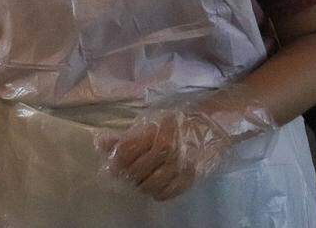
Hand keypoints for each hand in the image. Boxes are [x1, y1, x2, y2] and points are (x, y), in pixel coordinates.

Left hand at [97, 111, 231, 201]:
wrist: (212, 124)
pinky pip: (167, 194)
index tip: (112, 163)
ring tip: (138, 179)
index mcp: (156, 132)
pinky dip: (156, 193)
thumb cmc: (177, 120)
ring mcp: (181, 167)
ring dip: (139, 185)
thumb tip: (103, 143)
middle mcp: (169, 151)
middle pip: (136, 171)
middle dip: (125, 174)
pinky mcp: (190, 178)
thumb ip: (127, 134)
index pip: (125, 152)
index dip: (115, 160)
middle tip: (122, 173)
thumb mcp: (150, 121)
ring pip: (150, 186)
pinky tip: (153, 185)